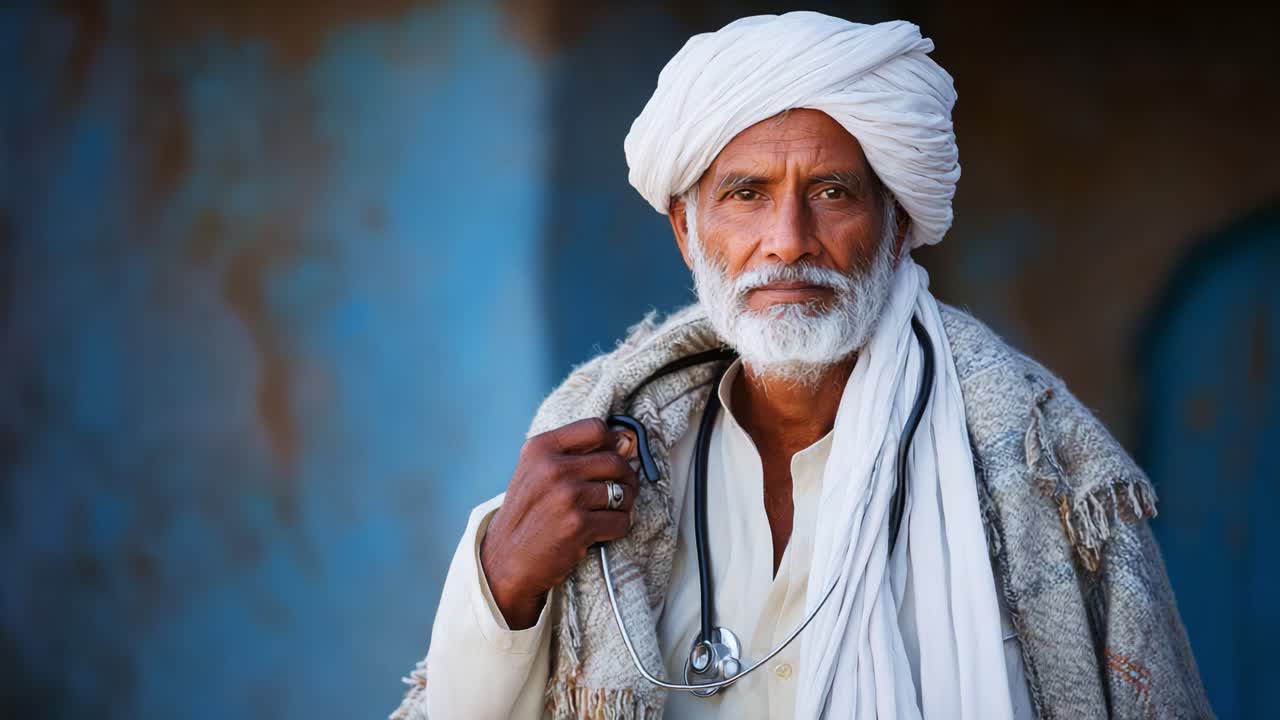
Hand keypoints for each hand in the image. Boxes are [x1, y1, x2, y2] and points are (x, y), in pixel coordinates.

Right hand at [480, 418, 639, 628]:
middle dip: (626, 477)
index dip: (613, 442)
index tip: (614, 455)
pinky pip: (621, 520)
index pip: (596, 428)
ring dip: (625, 504)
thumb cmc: (527, 514)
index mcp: (540, 448)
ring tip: (609, 511)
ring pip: (622, 491)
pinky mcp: (578, 525)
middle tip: (623, 489)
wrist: (505, 559)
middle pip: (615, 460)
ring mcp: (566, 496)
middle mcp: (552, 468)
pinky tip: (602, 531)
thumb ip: (572, 455)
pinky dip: (618, 527)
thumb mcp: (536, 472)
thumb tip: (625, 444)